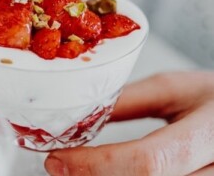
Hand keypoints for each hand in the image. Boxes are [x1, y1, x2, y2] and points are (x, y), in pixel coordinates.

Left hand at [45, 71, 213, 175]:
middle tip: (61, 167)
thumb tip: (79, 117)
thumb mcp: (173, 89)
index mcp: (208, 133)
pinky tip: (105, 175)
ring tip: (79, 170)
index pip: (148, 161)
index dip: (95, 165)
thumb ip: (128, 102)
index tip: (57, 159)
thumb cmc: (212, 99)